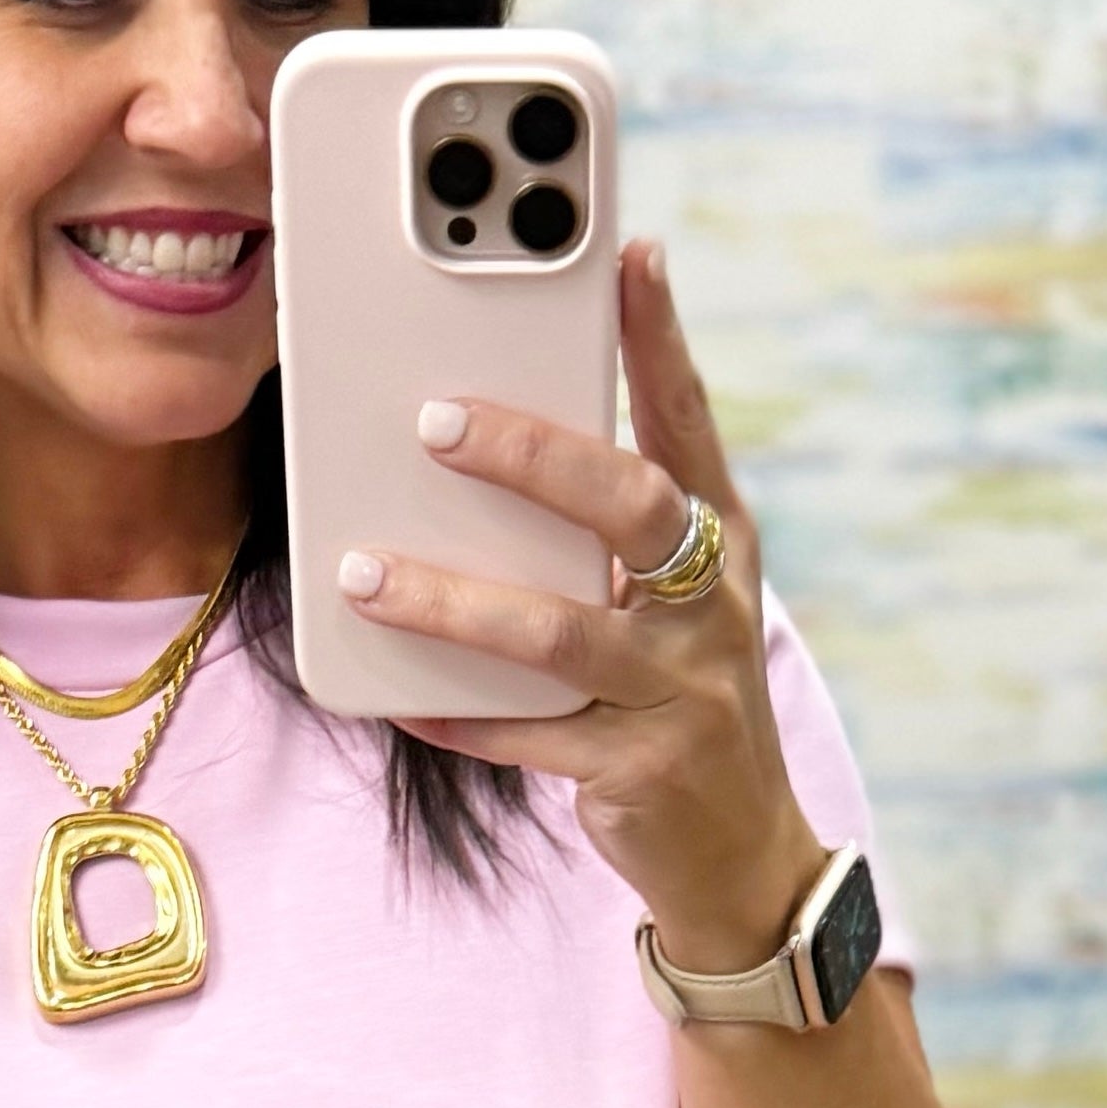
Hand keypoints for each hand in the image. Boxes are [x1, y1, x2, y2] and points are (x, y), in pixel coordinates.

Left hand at [340, 239, 824, 974]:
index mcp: (718, 543)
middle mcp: (711, 607)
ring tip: (366, 574)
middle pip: (628, 507)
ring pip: (559, 630)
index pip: (689, 422)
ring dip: (453, 600)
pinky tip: (396, 695)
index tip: (630, 255)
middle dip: (533, 457)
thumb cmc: (678, 698)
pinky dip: (459, 713)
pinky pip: (529, 735)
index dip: (660, 339)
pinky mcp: (639, 769)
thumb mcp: (668, 603)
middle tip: (437, 421)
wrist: (739, 852)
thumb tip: (488, 443)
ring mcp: (682, 691)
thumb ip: (605, 535)